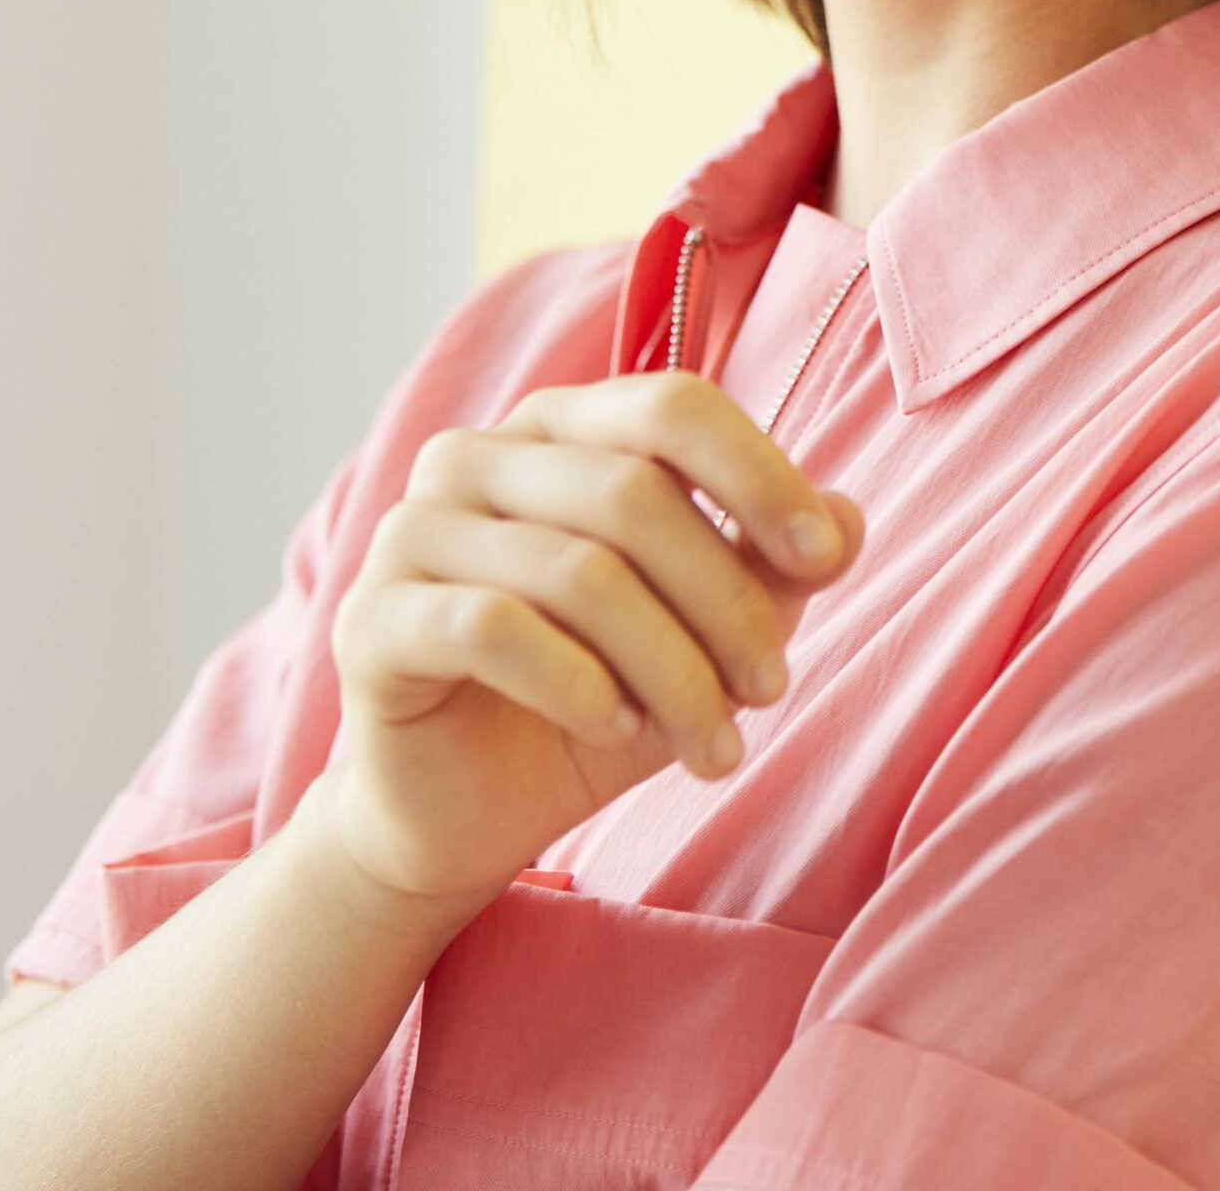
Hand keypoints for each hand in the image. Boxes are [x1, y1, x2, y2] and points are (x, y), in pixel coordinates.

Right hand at [318, 371, 864, 917]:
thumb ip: (767, 568)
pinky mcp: (371, 618)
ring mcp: (412, 529)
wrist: (463, 814)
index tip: (826, 556)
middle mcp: (476, 455)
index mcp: (558, 428)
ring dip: (670, 667)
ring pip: (576, 570)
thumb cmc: (591, 700)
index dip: (758, 473)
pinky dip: (578, 684)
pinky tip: (616, 729)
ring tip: (712, 744)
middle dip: (725, 600)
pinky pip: (494, 629)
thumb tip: (848, 519)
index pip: (670, 406)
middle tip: (770, 690)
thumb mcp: (701, 636)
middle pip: (634, 493)